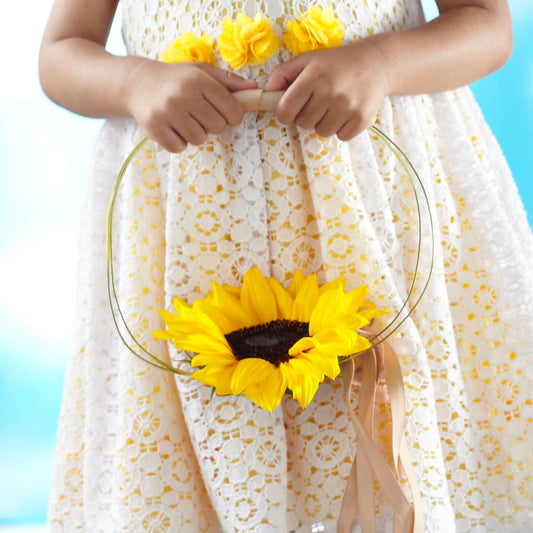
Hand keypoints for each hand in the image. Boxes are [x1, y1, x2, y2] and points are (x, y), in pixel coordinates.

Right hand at [125, 59, 257, 151]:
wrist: (137, 83)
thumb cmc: (177, 79)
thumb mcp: (202, 72)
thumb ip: (229, 81)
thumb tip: (254, 89)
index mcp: (198, 79)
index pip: (232, 109)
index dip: (233, 116)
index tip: (227, 114)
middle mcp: (182, 95)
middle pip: (218, 127)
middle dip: (213, 124)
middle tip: (200, 114)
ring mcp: (167, 112)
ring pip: (199, 139)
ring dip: (196, 133)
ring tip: (185, 120)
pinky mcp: (154, 128)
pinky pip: (179, 147)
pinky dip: (179, 142)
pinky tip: (172, 128)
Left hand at [263, 41, 389, 140]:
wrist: (375, 63)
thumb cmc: (335, 64)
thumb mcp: (307, 61)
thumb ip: (282, 74)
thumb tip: (265, 92)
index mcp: (313, 76)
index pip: (285, 111)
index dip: (285, 113)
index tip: (291, 108)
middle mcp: (331, 91)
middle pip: (303, 124)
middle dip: (306, 116)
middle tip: (317, 102)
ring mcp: (348, 107)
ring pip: (321, 132)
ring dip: (324, 123)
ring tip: (333, 106)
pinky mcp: (362, 119)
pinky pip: (340, 136)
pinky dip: (341, 128)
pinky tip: (346, 112)